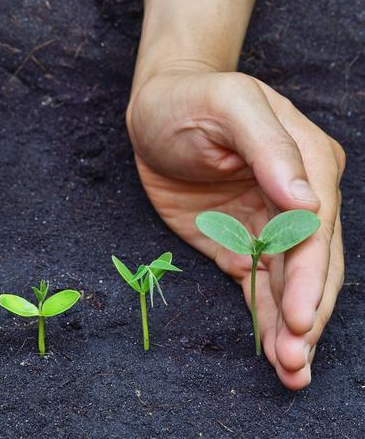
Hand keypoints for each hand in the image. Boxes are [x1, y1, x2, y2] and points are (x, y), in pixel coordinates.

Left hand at [127, 70, 344, 389]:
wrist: (156, 110)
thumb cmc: (193, 98)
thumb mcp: (230, 105)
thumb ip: (270, 148)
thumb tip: (306, 200)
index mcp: (306, 165)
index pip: (314, 231)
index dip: (309, 279)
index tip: (298, 319)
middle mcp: (295, 201)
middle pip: (310, 267)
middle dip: (305, 316)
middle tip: (295, 363)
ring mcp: (266, 226)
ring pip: (286, 285)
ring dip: (290, 330)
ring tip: (292, 372)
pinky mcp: (236, 244)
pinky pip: (255, 286)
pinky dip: (264, 318)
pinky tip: (273, 351)